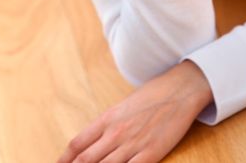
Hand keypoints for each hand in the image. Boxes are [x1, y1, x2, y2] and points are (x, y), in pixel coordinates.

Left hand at [57, 61, 212, 162]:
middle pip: (85, 161)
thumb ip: (109, 123)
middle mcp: (115, 132)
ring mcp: (132, 145)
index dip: (64, 160)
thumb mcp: (125, 105)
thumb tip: (95, 140)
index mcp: (108, 118)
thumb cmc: (154, 94)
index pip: (77, 143)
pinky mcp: (150, 154)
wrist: (180, 89)